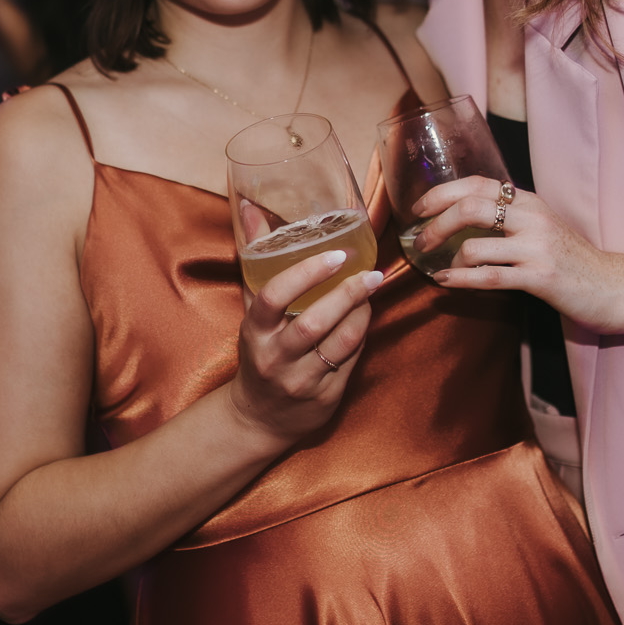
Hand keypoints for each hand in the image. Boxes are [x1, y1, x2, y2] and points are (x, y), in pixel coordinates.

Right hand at [226, 250, 381, 444]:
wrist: (258, 418)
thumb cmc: (258, 351)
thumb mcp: (251, 310)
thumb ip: (255, 259)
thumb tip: (250, 207)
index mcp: (254, 332)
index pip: (273, 298)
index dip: (305, 274)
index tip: (335, 255)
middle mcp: (275, 358)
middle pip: (313, 323)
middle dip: (346, 294)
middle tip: (371, 272)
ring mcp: (301, 380)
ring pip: (339, 344)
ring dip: (362, 314)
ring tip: (373, 289)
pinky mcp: (325, 397)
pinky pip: (350, 361)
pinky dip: (362, 335)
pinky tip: (367, 316)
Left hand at [412, 177, 623, 332]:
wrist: (615, 286)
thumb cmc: (573, 259)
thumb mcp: (542, 226)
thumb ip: (510, 216)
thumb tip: (462, 214)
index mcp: (529, 201)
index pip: (477, 184)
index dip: (441, 193)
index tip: (419, 209)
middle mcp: (532, 218)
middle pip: (469, 208)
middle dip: (436, 224)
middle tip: (420, 241)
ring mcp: (537, 247)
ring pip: (474, 246)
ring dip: (448, 260)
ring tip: (443, 269)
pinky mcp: (540, 277)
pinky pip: (488, 276)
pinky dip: (460, 280)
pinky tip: (446, 283)